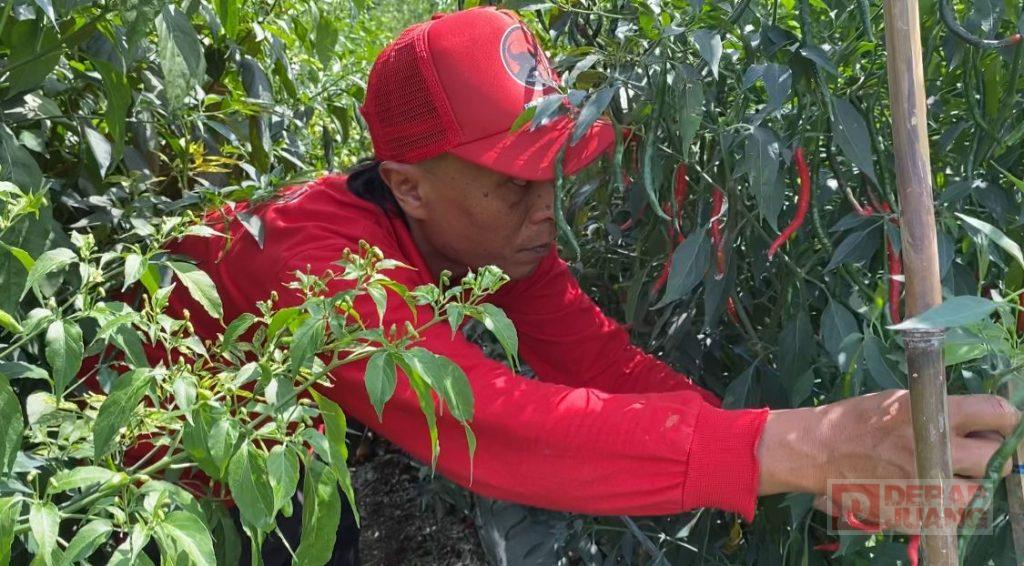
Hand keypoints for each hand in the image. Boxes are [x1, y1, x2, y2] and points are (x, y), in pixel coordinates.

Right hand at [757, 390, 1019, 529]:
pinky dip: (947, 508)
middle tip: (980, 456)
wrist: (821, 451)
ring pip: (980, 496)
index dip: (1009, 420)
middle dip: (996, 458)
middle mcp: (937, 452)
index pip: (998, 414)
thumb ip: (944, 412)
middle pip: (998, 460)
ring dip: (973, 488)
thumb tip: (983, 426)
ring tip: (953, 478)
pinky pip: (952, 517)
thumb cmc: (861, 419)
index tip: (1005, 426)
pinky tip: (928, 493)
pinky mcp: (917, 515)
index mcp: (934, 416)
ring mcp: (928, 488)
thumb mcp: (903, 401)